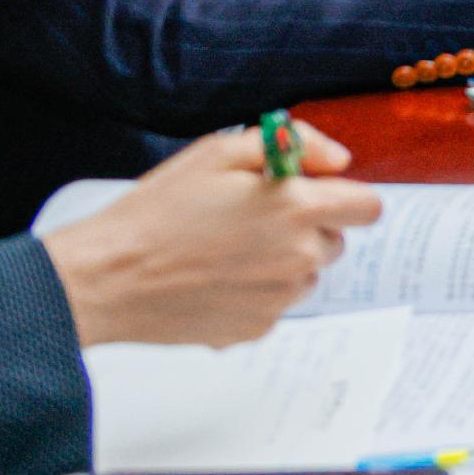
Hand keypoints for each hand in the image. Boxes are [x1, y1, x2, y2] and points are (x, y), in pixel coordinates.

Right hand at [44, 127, 382, 347]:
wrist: (106, 278)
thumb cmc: (156, 211)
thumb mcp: (220, 153)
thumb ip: (295, 145)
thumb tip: (340, 161)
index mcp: (296, 210)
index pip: (368, 207)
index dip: (344, 196)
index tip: (316, 193)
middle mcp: (298, 258)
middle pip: (335, 240)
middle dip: (309, 226)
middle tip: (254, 219)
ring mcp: (279, 299)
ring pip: (307, 273)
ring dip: (285, 260)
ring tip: (228, 249)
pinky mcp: (255, 329)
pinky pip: (276, 304)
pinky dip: (258, 292)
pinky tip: (215, 279)